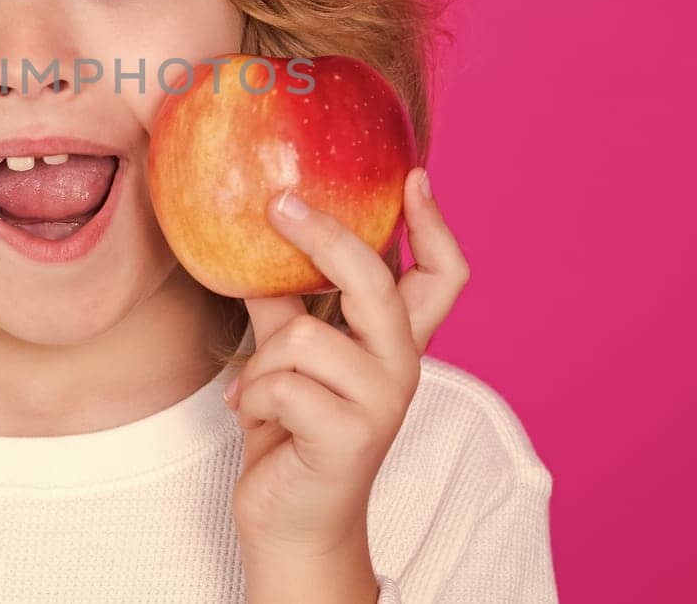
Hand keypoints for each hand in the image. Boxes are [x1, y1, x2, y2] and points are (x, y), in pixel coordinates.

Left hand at [227, 167, 468, 558]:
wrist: (290, 522)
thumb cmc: (291, 431)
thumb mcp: (287, 355)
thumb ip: (284, 300)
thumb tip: (256, 237)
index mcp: (394, 341)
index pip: (443, 276)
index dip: (435, 224)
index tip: (413, 174)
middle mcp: (401, 366)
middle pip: (378, 281)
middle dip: (324, 237)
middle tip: (279, 204)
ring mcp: (381, 402)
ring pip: (306, 335)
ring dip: (261, 362)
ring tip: (256, 391)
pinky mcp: (350, 436)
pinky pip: (283, 383)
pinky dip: (253, 396)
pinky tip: (253, 418)